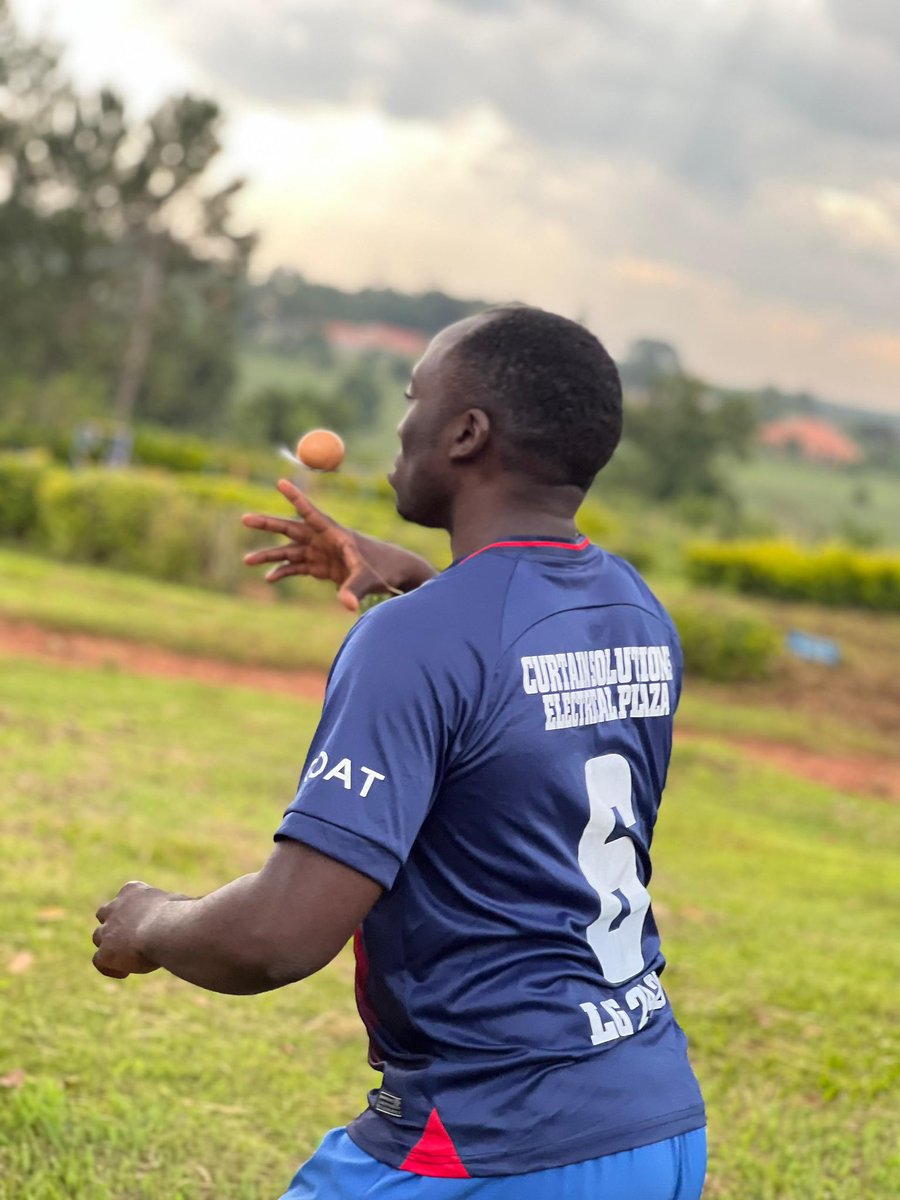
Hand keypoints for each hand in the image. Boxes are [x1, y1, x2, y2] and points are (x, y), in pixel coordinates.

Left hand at [92, 881, 172, 978]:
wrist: (167, 930)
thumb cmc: (179, 913)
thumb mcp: (179, 901)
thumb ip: (176, 905)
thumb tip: (189, 906)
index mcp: (133, 890)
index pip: (126, 895)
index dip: (133, 910)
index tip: (145, 921)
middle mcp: (115, 907)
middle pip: (104, 913)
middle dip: (113, 925)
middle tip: (129, 938)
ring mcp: (108, 930)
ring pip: (98, 937)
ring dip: (110, 946)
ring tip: (129, 958)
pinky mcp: (105, 951)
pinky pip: (99, 961)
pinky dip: (110, 968)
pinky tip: (126, 973)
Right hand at [242, 479, 435, 611]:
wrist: (393, 574)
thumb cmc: (383, 568)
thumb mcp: (368, 578)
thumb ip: (354, 589)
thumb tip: (346, 605)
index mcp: (334, 533)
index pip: (311, 513)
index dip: (295, 498)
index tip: (280, 482)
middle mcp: (324, 540)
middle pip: (291, 529)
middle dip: (268, 524)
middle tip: (245, 519)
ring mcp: (321, 553)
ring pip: (289, 551)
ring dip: (269, 555)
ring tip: (247, 561)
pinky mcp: (321, 567)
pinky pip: (296, 567)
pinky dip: (283, 572)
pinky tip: (269, 578)